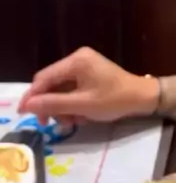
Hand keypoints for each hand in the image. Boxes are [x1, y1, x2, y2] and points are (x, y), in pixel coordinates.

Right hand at [17, 48, 159, 124]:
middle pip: (52, 83)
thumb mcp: (82, 105)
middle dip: (50, 104)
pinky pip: (72, 88)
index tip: (25, 114)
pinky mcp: (90, 73)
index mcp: (76, 61)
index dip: (33, 96)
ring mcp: (84, 65)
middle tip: (50, 124)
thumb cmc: (115, 100)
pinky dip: (72, 103)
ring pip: (61, 88)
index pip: (44, 78)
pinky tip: (78, 116)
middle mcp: (78, 58)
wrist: (143, 97)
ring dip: (62, 106)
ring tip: (71, 122)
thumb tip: (28, 105)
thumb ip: (53, 104)